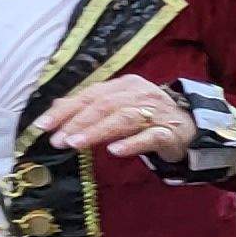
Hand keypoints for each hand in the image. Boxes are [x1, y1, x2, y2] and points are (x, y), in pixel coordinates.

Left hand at [38, 76, 191, 158]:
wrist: (192, 126)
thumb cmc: (149, 116)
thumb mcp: (119, 106)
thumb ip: (90, 105)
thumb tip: (56, 107)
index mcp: (125, 85)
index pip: (90, 95)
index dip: (65, 110)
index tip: (43, 126)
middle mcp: (141, 95)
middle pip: (105, 106)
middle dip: (78, 123)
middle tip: (58, 140)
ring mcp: (157, 113)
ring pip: (124, 119)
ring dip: (97, 131)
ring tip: (76, 144)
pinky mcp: (170, 133)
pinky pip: (150, 137)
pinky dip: (132, 143)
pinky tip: (115, 151)